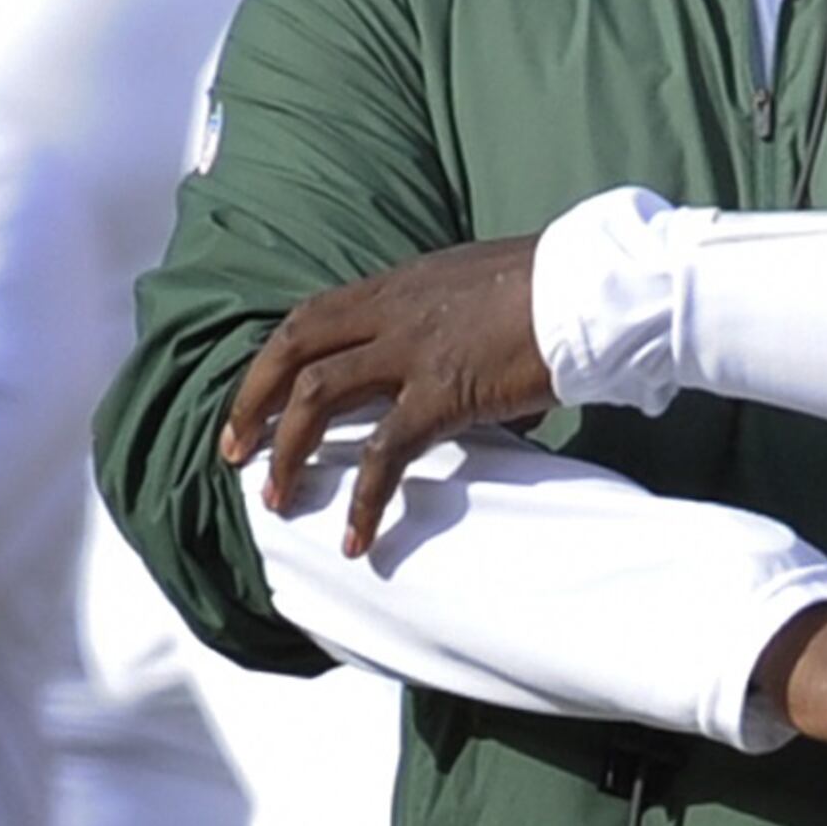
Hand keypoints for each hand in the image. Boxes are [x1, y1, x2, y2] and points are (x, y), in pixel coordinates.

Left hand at [217, 238, 552, 552]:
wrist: (593, 286)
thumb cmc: (556, 287)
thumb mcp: (482, 293)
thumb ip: (456, 331)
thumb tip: (476, 386)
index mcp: (399, 285)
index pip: (311, 316)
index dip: (273, 359)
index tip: (256, 399)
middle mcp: (392, 311)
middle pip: (291, 349)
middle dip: (251, 401)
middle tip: (234, 452)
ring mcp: (412, 350)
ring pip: (316, 398)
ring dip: (288, 452)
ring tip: (276, 500)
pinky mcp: (443, 394)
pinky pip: (385, 455)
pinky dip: (364, 501)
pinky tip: (359, 540)